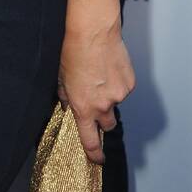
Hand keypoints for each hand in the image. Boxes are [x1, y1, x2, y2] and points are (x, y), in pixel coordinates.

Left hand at [59, 26, 135, 163]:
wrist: (94, 32)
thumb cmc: (73, 51)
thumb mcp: (61, 77)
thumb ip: (66, 96)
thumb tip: (68, 105)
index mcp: (83, 107)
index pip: (90, 139)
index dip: (94, 153)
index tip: (97, 158)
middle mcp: (103, 105)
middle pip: (108, 125)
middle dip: (103, 120)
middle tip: (97, 104)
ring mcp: (119, 95)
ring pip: (115, 103)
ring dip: (109, 96)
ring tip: (100, 75)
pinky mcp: (130, 83)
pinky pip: (124, 89)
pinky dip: (117, 83)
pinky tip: (109, 68)